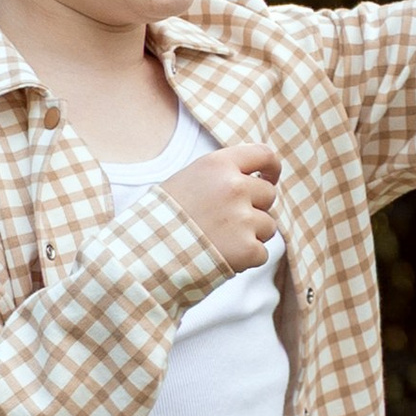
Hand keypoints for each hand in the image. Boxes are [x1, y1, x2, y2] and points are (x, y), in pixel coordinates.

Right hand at [167, 137, 280, 269]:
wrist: (144, 256)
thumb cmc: (161, 219)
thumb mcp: (187, 180)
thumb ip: (221, 175)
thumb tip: (256, 179)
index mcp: (218, 165)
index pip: (263, 155)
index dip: (271, 168)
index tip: (269, 178)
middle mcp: (234, 187)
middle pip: (268, 194)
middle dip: (255, 209)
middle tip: (226, 223)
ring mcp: (243, 219)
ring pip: (268, 225)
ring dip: (251, 235)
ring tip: (219, 242)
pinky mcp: (247, 249)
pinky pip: (261, 253)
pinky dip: (246, 259)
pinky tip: (221, 257)